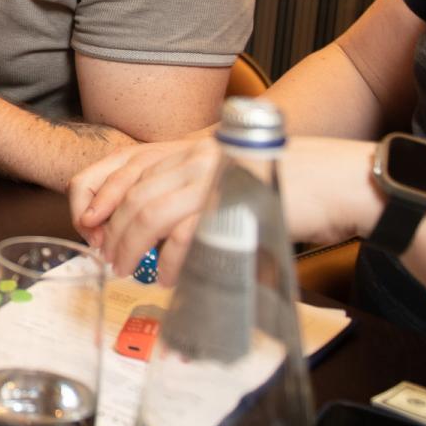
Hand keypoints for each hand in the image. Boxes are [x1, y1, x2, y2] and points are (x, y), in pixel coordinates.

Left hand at [76, 136, 381, 283]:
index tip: (87, 224)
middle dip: (110, 231)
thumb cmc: (285, 185)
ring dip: (132, 247)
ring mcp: (214, 177)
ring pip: (150, 212)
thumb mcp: (226, 180)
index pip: (123, 163)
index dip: (95, 194)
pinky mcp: (232, 202)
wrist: (338, 181)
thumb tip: (148, 231)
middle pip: (131, 193)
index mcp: (189, 148)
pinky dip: (170, 260)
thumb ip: (188, 194)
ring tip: (127, 270)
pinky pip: (185, 233)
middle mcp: (196, 156)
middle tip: (107, 258)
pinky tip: (168, 277)